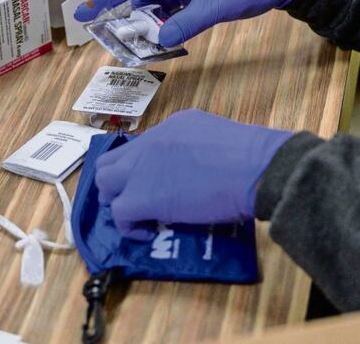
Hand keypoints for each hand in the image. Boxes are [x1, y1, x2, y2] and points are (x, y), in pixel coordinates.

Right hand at [73, 0, 299, 46]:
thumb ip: (187, 24)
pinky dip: (165, 17)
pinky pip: (173, 2)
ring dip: (147, 17)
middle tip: (105, 31)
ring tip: (135, 38)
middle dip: (124, 11)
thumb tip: (159, 40)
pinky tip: (163, 33)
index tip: (83, 10)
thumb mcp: (218, 7)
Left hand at [95, 110, 292, 239]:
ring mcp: (141, 169)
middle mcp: (150, 143)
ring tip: (139, 215)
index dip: (142, 168)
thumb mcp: (217, 137)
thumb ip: (196, 147)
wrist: (254, 168)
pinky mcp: (141, 197)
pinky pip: (119, 214)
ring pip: (104, 183)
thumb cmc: (250, 156)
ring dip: (118, 200)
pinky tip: (149, 233)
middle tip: (137, 198)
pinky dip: (130, 227)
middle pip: (111, 161)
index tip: (156, 182)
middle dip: (118, 182)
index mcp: (172, 126)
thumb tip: (194, 168)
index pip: (140, 146)